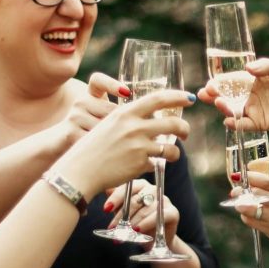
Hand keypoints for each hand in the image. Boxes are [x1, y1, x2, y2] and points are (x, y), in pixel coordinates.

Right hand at [52, 72, 126, 152]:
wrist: (61, 146)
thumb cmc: (89, 131)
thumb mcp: (103, 117)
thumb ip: (122, 112)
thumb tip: (153, 118)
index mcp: (90, 94)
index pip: (98, 81)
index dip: (112, 84)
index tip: (127, 93)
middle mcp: (81, 101)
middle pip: (113, 111)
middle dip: (123, 126)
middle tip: (124, 137)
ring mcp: (74, 116)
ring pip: (106, 128)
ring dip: (115, 140)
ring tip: (111, 146)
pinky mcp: (69, 132)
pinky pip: (97, 143)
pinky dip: (105, 151)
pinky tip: (103, 154)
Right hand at [54, 89, 191, 198]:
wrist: (79, 171)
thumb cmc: (92, 147)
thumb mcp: (108, 124)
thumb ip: (129, 119)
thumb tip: (152, 117)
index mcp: (125, 113)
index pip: (158, 99)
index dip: (177, 96)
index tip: (188, 98)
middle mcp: (134, 127)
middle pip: (173, 123)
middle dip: (184, 128)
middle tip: (185, 132)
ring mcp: (138, 146)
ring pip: (170, 148)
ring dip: (175, 153)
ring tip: (172, 155)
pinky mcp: (139, 164)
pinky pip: (156, 163)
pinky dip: (154, 164)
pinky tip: (146, 165)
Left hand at [104, 179, 180, 244]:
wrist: (154, 240)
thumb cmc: (137, 222)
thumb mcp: (123, 212)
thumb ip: (117, 200)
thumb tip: (105, 188)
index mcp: (141, 186)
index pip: (129, 187)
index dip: (116, 198)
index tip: (106, 209)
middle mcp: (154, 190)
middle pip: (136, 199)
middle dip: (122, 215)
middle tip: (112, 227)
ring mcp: (165, 200)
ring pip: (146, 209)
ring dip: (132, 222)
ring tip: (123, 233)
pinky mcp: (173, 212)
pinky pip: (159, 216)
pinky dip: (146, 223)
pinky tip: (137, 230)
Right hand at [198, 57, 268, 132]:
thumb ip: (265, 67)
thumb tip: (247, 68)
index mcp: (252, 79)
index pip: (231, 81)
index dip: (219, 82)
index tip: (211, 83)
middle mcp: (249, 95)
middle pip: (227, 96)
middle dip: (214, 95)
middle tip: (204, 94)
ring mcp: (253, 109)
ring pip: (232, 110)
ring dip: (223, 108)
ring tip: (219, 103)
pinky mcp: (259, 123)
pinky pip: (243, 125)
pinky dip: (235, 124)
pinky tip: (229, 121)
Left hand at [232, 170, 268, 255]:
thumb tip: (251, 173)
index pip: (266, 180)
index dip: (250, 177)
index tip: (239, 176)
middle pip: (256, 193)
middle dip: (241, 191)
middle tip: (236, 191)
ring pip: (250, 208)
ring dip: (241, 205)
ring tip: (239, 203)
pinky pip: (251, 221)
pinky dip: (245, 217)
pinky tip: (247, 214)